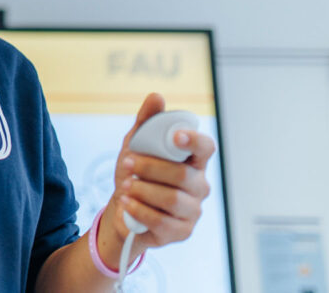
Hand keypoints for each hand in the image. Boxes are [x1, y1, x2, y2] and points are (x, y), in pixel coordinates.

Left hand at [99, 93, 215, 262]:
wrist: (123, 207)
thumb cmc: (136, 173)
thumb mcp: (135, 144)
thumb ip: (146, 121)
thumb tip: (157, 96)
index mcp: (193, 160)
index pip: (206, 148)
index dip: (194, 141)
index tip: (176, 136)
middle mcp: (198, 184)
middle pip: (182, 174)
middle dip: (150, 167)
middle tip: (128, 163)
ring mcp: (192, 209)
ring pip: (172, 198)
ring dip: (143, 189)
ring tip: (126, 186)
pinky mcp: (181, 231)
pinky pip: (162, 221)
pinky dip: (139, 209)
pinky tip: (127, 202)